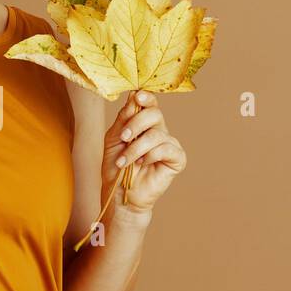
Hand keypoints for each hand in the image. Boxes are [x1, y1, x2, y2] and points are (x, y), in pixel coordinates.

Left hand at [102, 91, 186, 215]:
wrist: (120, 193)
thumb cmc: (116, 166)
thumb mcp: (114, 139)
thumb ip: (124, 119)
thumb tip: (134, 96)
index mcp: (143, 123)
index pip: (150, 104)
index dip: (146, 98)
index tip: (138, 96)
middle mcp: (158, 130)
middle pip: (154, 114)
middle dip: (137, 123)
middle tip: (124, 137)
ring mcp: (169, 144)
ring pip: (157, 135)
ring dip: (136, 148)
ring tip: (124, 161)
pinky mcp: (177, 159)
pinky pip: (167, 149)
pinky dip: (151, 155)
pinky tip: (142, 164)